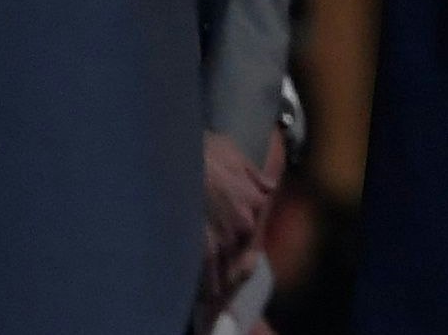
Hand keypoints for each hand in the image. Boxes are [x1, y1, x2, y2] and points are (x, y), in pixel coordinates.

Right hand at [200, 129, 278, 300]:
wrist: (178, 159)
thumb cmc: (204, 151)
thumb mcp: (235, 154)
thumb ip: (254, 175)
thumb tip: (269, 187)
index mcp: (256, 199)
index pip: (258, 221)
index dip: (246, 230)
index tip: (238, 239)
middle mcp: (245, 221)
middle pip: (243, 244)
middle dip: (235, 253)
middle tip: (226, 266)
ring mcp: (225, 236)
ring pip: (228, 261)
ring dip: (225, 274)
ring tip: (219, 292)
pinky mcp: (204, 247)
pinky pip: (210, 271)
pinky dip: (210, 285)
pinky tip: (209, 295)